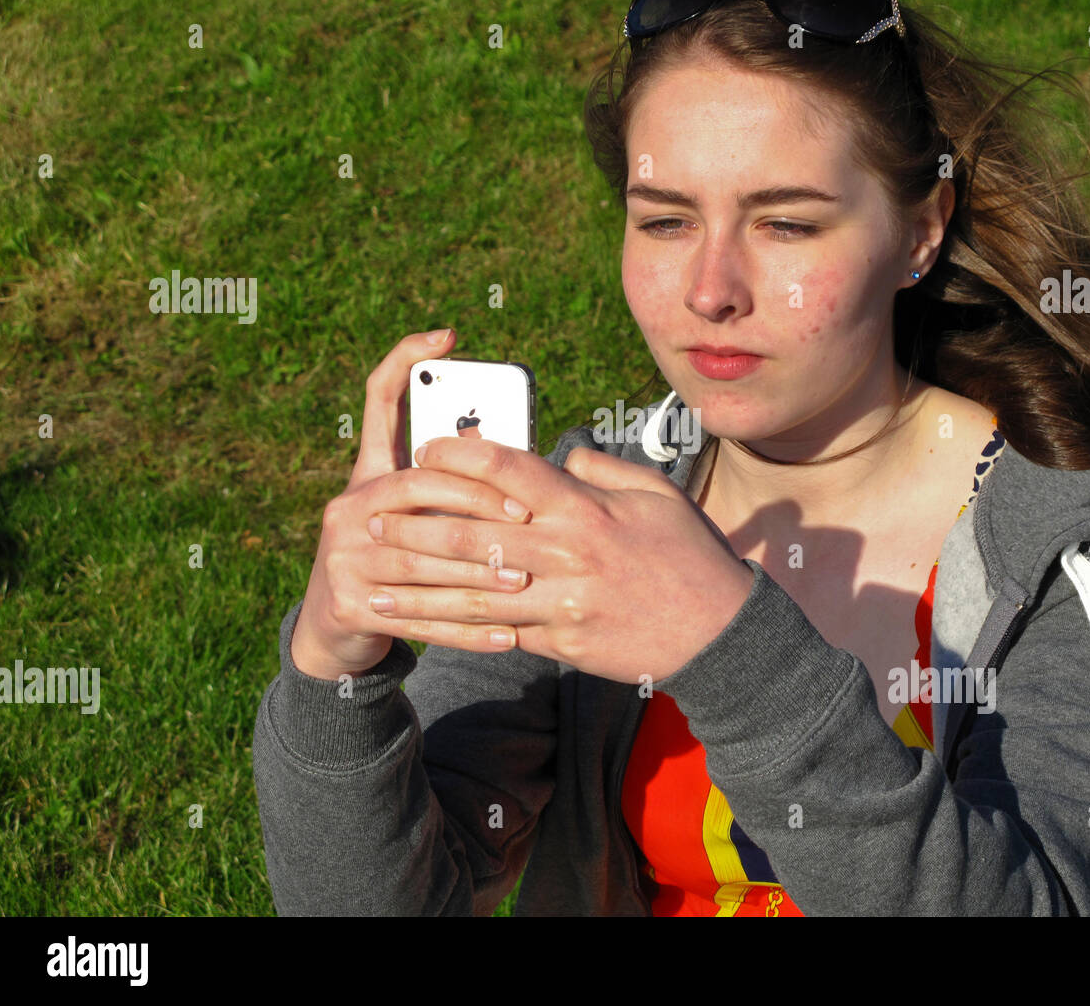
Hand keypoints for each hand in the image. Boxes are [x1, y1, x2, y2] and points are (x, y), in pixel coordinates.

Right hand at [290, 329, 535, 679]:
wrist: (333, 630)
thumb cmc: (391, 559)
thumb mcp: (408, 514)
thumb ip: (446, 483)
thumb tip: (500, 445)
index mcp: (369, 474)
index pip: (378, 399)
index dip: (406, 360)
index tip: (448, 335)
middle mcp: (349, 506)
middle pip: (418, 486)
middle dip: (477, 499)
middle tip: (526, 513)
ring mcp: (343, 555)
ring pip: (424, 558)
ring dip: (482, 571)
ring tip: (527, 578)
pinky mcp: (348, 603)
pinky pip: (421, 615)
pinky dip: (470, 627)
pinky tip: (509, 631)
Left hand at [363, 437, 756, 684]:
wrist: (720, 635)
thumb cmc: (689, 556)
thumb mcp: (656, 496)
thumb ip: (603, 471)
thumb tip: (566, 455)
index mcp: (585, 509)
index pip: (509, 469)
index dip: (460, 454)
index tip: (426, 447)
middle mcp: (565, 554)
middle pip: (472, 533)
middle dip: (413, 525)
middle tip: (369, 517)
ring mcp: (560, 602)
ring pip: (470, 591)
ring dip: (415, 586)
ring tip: (372, 579)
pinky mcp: (560, 642)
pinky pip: (496, 632)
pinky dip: (453, 627)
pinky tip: (420, 622)